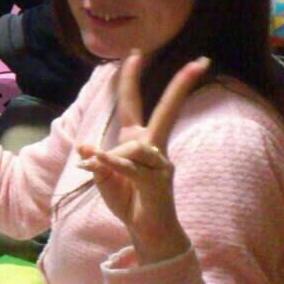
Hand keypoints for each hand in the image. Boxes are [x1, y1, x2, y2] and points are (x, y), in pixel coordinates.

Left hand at [75, 51, 209, 264]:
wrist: (144, 230)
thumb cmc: (128, 199)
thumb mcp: (103, 177)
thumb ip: (96, 161)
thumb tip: (86, 147)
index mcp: (138, 140)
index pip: (134, 103)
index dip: (132, 78)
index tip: (135, 53)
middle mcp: (153, 146)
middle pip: (167, 110)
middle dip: (181, 86)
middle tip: (198, 61)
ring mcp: (159, 163)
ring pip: (132, 146)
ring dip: (108, 158)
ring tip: (96, 168)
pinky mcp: (156, 181)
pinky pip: (128, 166)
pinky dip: (109, 163)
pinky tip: (95, 159)